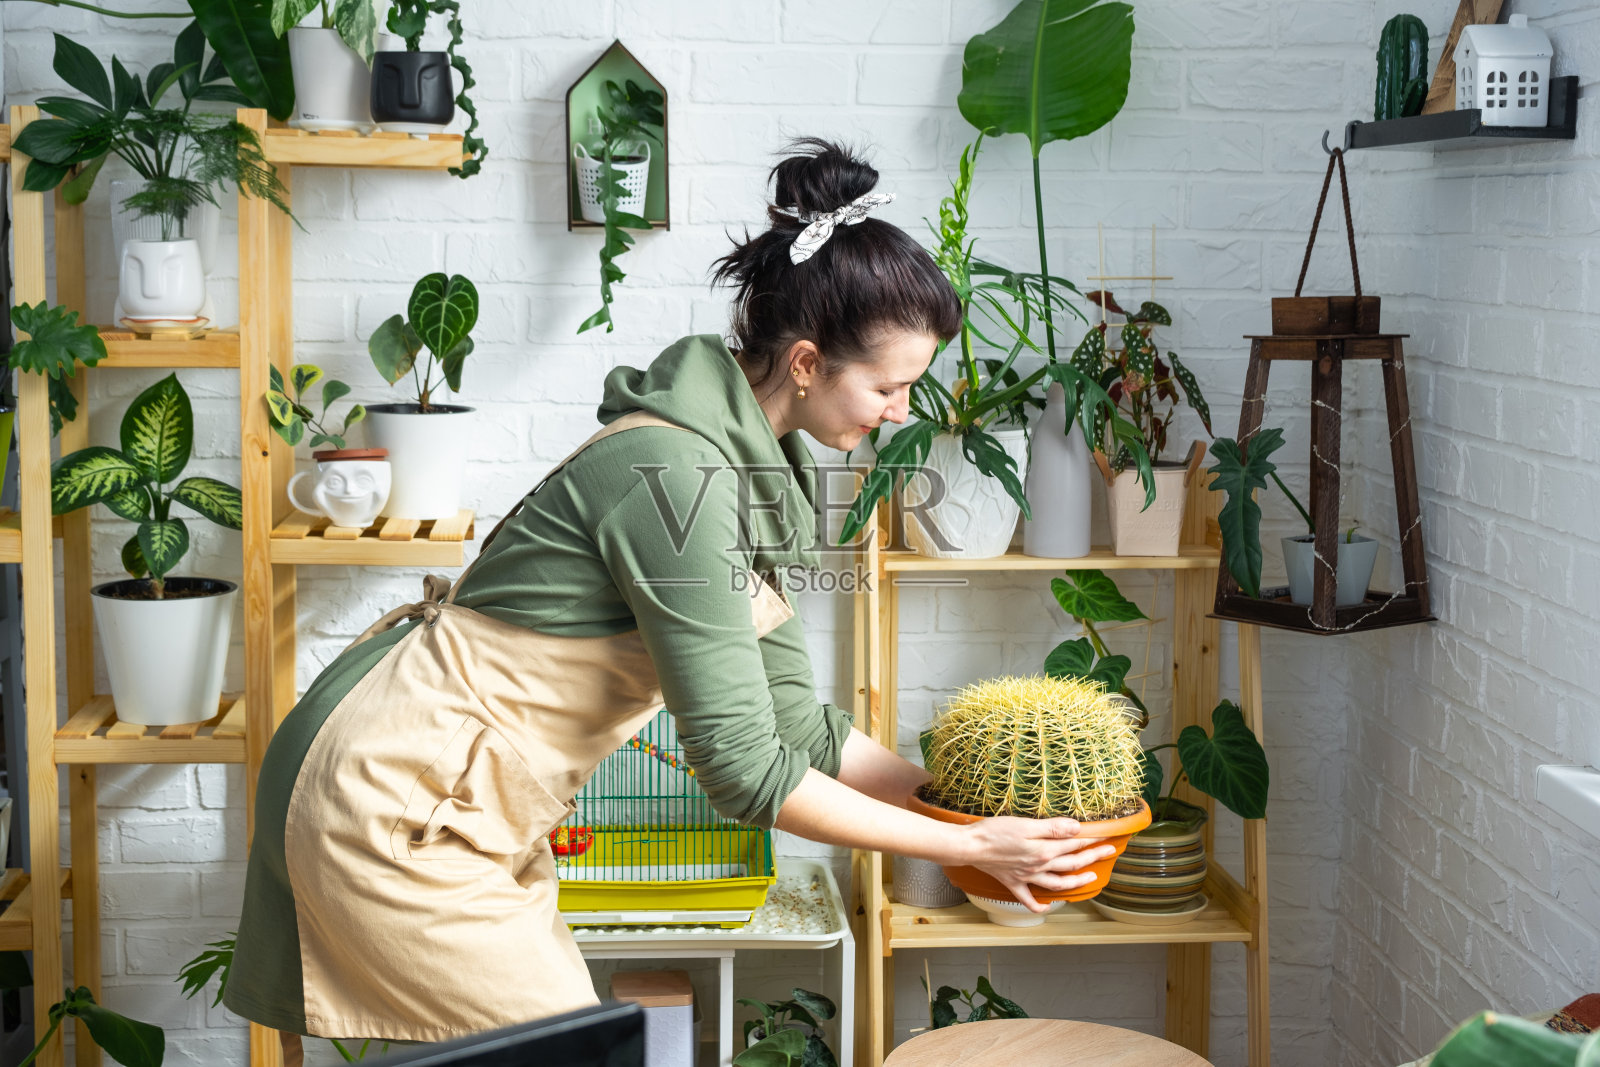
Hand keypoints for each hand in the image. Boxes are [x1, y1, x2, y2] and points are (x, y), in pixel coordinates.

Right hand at [961, 816, 1117, 912]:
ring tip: (1090, 878)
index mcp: (1044, 850)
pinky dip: (1039, 906)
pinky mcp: (1013, 883)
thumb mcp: (1026, 824)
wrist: (970, 846)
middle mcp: (1039, 866)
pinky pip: (1028, 899)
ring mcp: (1027, 877)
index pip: (1074, 845)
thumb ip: (1053, 829)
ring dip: (1076, 882)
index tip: (1105, 835)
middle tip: (1109, 851)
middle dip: (1093, 857)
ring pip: (1057, 883)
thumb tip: (1077, 829)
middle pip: (1071, 864)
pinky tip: (1047, 907)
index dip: (1091, 839)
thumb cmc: (995, 831)